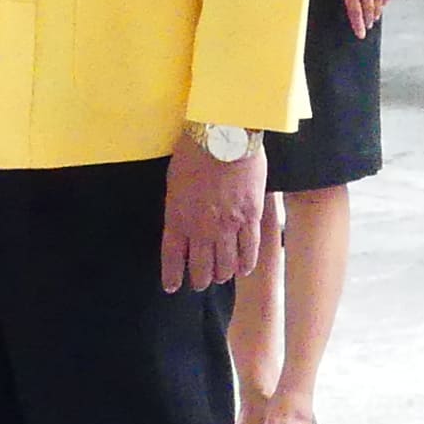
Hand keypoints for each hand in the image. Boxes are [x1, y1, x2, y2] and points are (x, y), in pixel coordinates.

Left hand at [161, 133, 267, 290]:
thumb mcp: (174, 181)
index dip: (172, 275)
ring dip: (221, 275)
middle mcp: (201, 229)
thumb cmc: (195, 151)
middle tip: (200, 283)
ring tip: (221, 277)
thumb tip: (182, 221)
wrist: (224, 136)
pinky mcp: (251, 218)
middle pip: (200, 267)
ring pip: (225, 264)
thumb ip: (178, 207)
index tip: (172, 286)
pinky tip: (243, 270)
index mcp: (177, 218)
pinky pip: (249, 250)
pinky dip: (246, 264)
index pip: (172, 257)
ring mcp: (228, 226)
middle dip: (199, 280)